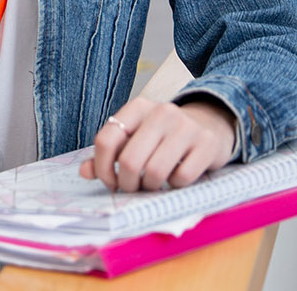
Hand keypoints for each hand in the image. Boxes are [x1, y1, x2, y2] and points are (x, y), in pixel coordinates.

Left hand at [79, 96, 236, 192]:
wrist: (211, 123)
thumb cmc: (165, 135)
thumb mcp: (136, 136)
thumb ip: (110, 153)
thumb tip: (85, 172)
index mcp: (138, 107)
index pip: (106, 139)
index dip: (102, 168)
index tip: (110, 181)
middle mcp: (161, 112)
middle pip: (129, 161)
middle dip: (127, 183)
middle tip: (132, 187)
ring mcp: (186, 127)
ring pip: (154, 172)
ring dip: (150, 187)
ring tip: (153, 183)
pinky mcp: (206, 144)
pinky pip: (181, 178)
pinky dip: (174, 186)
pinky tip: (175, 178)